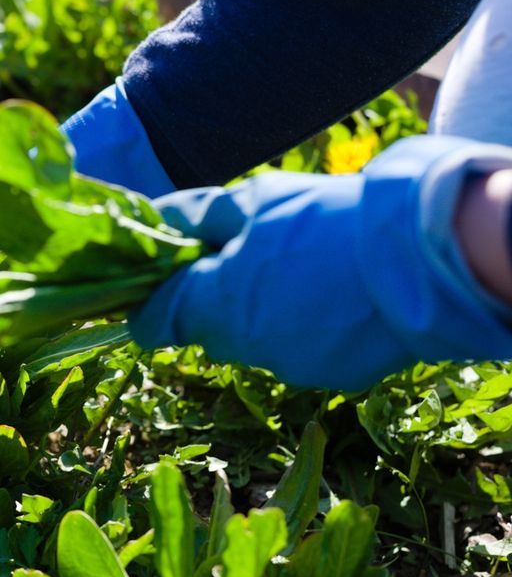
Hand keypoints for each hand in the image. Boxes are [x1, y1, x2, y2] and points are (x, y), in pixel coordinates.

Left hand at [129, 136, 511, 389]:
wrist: (425, 255)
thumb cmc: (329, 219)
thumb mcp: (255, 201)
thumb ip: (198, 217)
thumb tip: (155, 220)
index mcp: (213, 304)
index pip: (153, 322)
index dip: (150, 302)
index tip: (160, 283)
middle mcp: (242, 347)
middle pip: (206, 328)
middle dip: (215, 298)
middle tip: (249, 253)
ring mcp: (287, 366)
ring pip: (254, 341)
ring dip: (262, 312)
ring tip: (303, 268)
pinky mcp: (330, 376)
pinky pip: (300, 351)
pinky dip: (306, 327)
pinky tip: (334, 294)